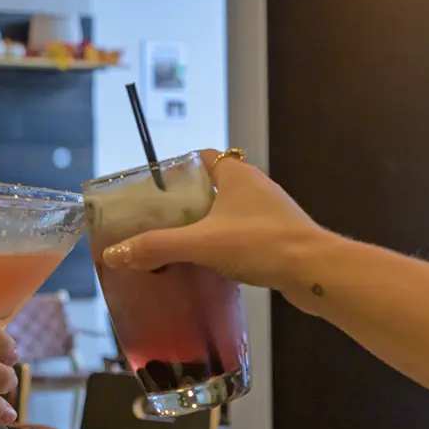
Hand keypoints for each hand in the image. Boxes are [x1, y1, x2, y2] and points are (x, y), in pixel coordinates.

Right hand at [97, 155, 334, 292]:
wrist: (315, 272)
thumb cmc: (261, 243)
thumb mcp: (200, 243)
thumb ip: (156, 247)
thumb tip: (114, 254)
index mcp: (236, 173)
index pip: (203, 156)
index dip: (180, 168)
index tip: (157, 189)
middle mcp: (255, 187)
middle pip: (212, 187)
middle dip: (187, 203)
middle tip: (160, 223)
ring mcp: (269, 213)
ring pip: (228, 213)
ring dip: (206, 226)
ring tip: (179, 246)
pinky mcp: (278, 238)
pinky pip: (242, 236)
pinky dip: (224, 246)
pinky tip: (209, 266)